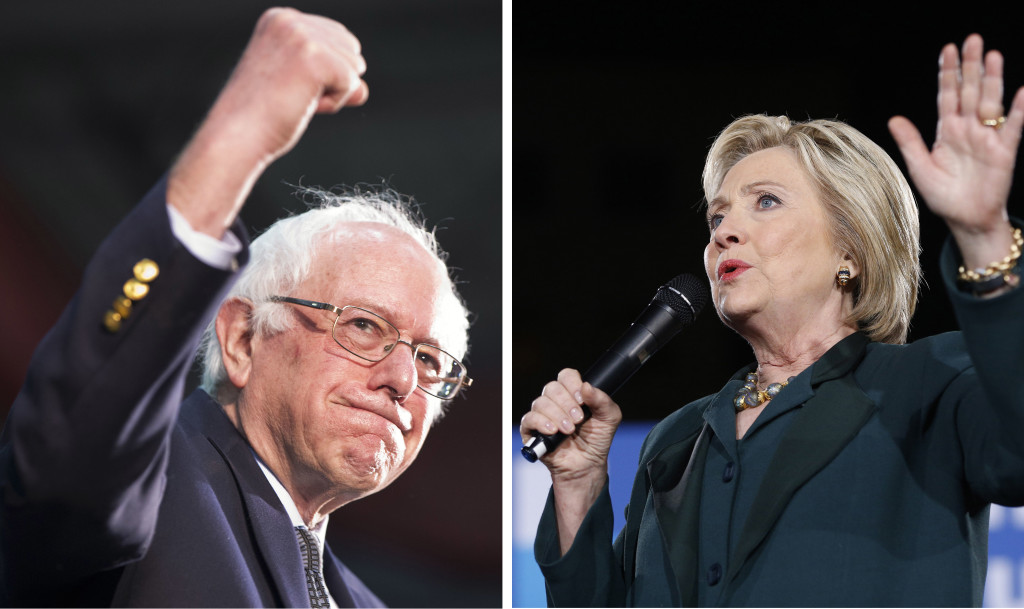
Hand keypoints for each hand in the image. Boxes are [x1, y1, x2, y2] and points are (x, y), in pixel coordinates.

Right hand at [168, 8, 367, 237]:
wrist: (237, 135)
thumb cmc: (262, 116)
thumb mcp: (301, 88)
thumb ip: (335, 81)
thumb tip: (362, 91)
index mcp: (281, 18)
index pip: (337, 37)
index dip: (324, 72)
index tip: (287, 84)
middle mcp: (290, 19)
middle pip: (351, 48)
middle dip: (332, 80)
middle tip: (292, 94)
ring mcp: (302, 36)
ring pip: (355, 66)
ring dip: (333, 93)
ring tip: (295, 99)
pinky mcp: (315, 57)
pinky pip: (351, 83)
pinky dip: (334, 103)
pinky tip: (303, 105)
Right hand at [520, 368, 622, 553]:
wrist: (587, 466)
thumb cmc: (596, 440)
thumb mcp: (609, 419)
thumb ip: (602, 400)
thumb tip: (586, 386)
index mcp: (572, 394)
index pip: (566, 376)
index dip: (573, 384)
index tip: (583, 399)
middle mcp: (555, 401)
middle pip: (552, 388)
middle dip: (567, 403)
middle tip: (579, 419)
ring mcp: (542, 415)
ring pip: (540, 403)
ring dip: (557, 415)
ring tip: (569, 430)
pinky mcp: (532, 430)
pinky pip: (529, 419)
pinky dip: (541, 423)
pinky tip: (553, 431)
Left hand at [889, 34, 1023, 269]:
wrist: (966, 219)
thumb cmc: (943, 196)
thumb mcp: (920, 168)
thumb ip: (910, 143)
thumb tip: (893, 119)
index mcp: (946, 131)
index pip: (946, 95)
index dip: (947, 73)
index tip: (948, 49)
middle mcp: (968, 129)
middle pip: (969, 91)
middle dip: (970, 66)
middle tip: (972, 40)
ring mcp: (987, 137)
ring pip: (990, 101)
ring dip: (992, 79)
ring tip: (993, 55)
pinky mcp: (1004, 151)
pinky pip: (1014, 127)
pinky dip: (1019, 110)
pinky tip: (1022, 92)